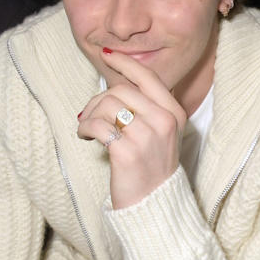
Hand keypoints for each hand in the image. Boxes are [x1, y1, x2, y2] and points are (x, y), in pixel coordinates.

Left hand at [76, 49, 185, 208]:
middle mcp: (164, 121)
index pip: (147, 76)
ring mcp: (147, 137)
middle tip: (88, 115)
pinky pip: (97, 126)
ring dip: (89, 115)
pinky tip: (85, 137)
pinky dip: (85, 128)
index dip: (125, 63)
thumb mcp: (160, 132)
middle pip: (120, 90)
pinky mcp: (127, 153)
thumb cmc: (151, 166)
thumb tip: (114, 84)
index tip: (107, 55)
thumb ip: (146, 107)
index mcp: (174, 113)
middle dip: (97, 100)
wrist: (154, 204)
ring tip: (86, 128)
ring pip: (107, 105)